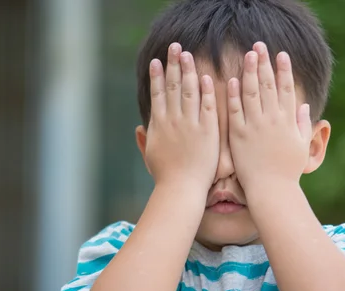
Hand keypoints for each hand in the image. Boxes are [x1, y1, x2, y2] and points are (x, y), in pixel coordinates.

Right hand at [144, 43, 219, 192]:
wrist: (181, 188)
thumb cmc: (165, 176)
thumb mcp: (150, 156)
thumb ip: (144, 139)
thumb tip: (138, 128)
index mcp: (158, 124)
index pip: (157, 94)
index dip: (156, 76)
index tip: (156, 61)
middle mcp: (173, 120)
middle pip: (172, 86)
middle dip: (173, 65)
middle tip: (174, 47)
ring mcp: (190, 124)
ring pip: (189, 91)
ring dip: (188, 71)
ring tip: (188, 55)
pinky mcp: (207, 131)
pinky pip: (207, 106)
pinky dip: (205, 90)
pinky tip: (205, 76)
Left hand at [227, 41, 312, 190]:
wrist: (272, 190)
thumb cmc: (288, 171)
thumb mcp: (301, 146)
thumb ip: (303, 125)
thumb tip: (305, 107)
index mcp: (288, 121)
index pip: (287, 89)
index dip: (284, 70)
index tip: (281, 54)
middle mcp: (272, 120)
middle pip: (267, 85)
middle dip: (264, 64)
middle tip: (260, 45)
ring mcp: (255, 126)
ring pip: (251, 93)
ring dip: (249, 72)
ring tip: (248, 55)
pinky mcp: (239, 135)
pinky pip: (235, 111)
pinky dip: (234, 95)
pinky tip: (232, 80)